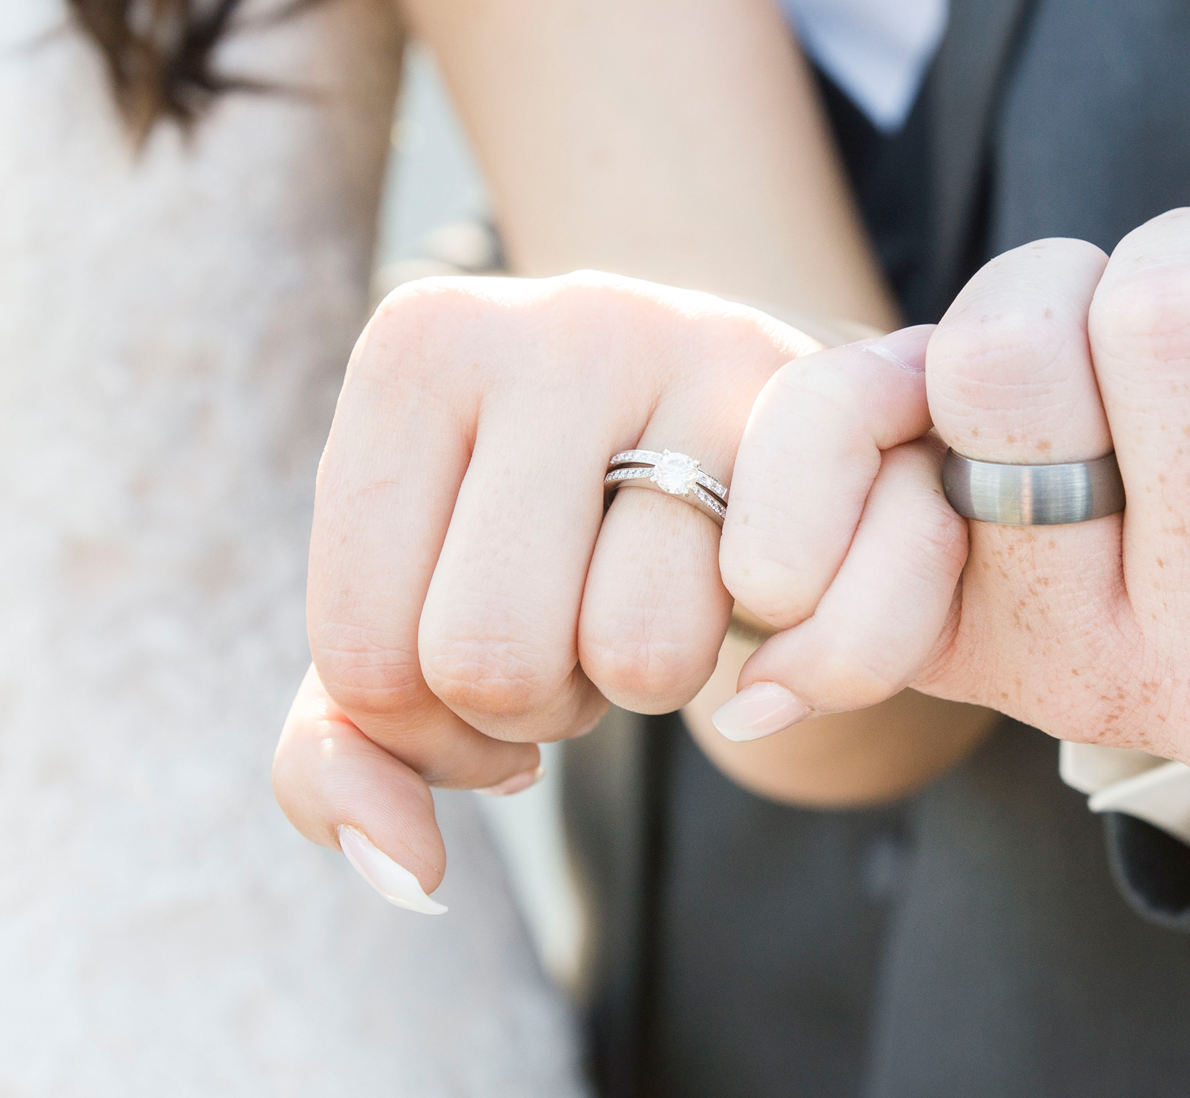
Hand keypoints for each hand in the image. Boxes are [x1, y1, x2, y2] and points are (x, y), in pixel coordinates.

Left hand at [272, 271, 816, 907]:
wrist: (745, 408)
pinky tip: (775, 617)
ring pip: (640, 653)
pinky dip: (802, 672)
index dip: (425, 732)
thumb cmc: (556, 519)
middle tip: (572, 642)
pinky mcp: (845, 404)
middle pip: (489, 656)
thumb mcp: (413, 603)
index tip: (472, 681)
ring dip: (651, 684)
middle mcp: (564, 323)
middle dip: (535, 707)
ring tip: (656, 603)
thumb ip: (344, 746)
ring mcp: (714, 353)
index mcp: (421, 349)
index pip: (363, 653)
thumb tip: (402, 867)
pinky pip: (804, 621)